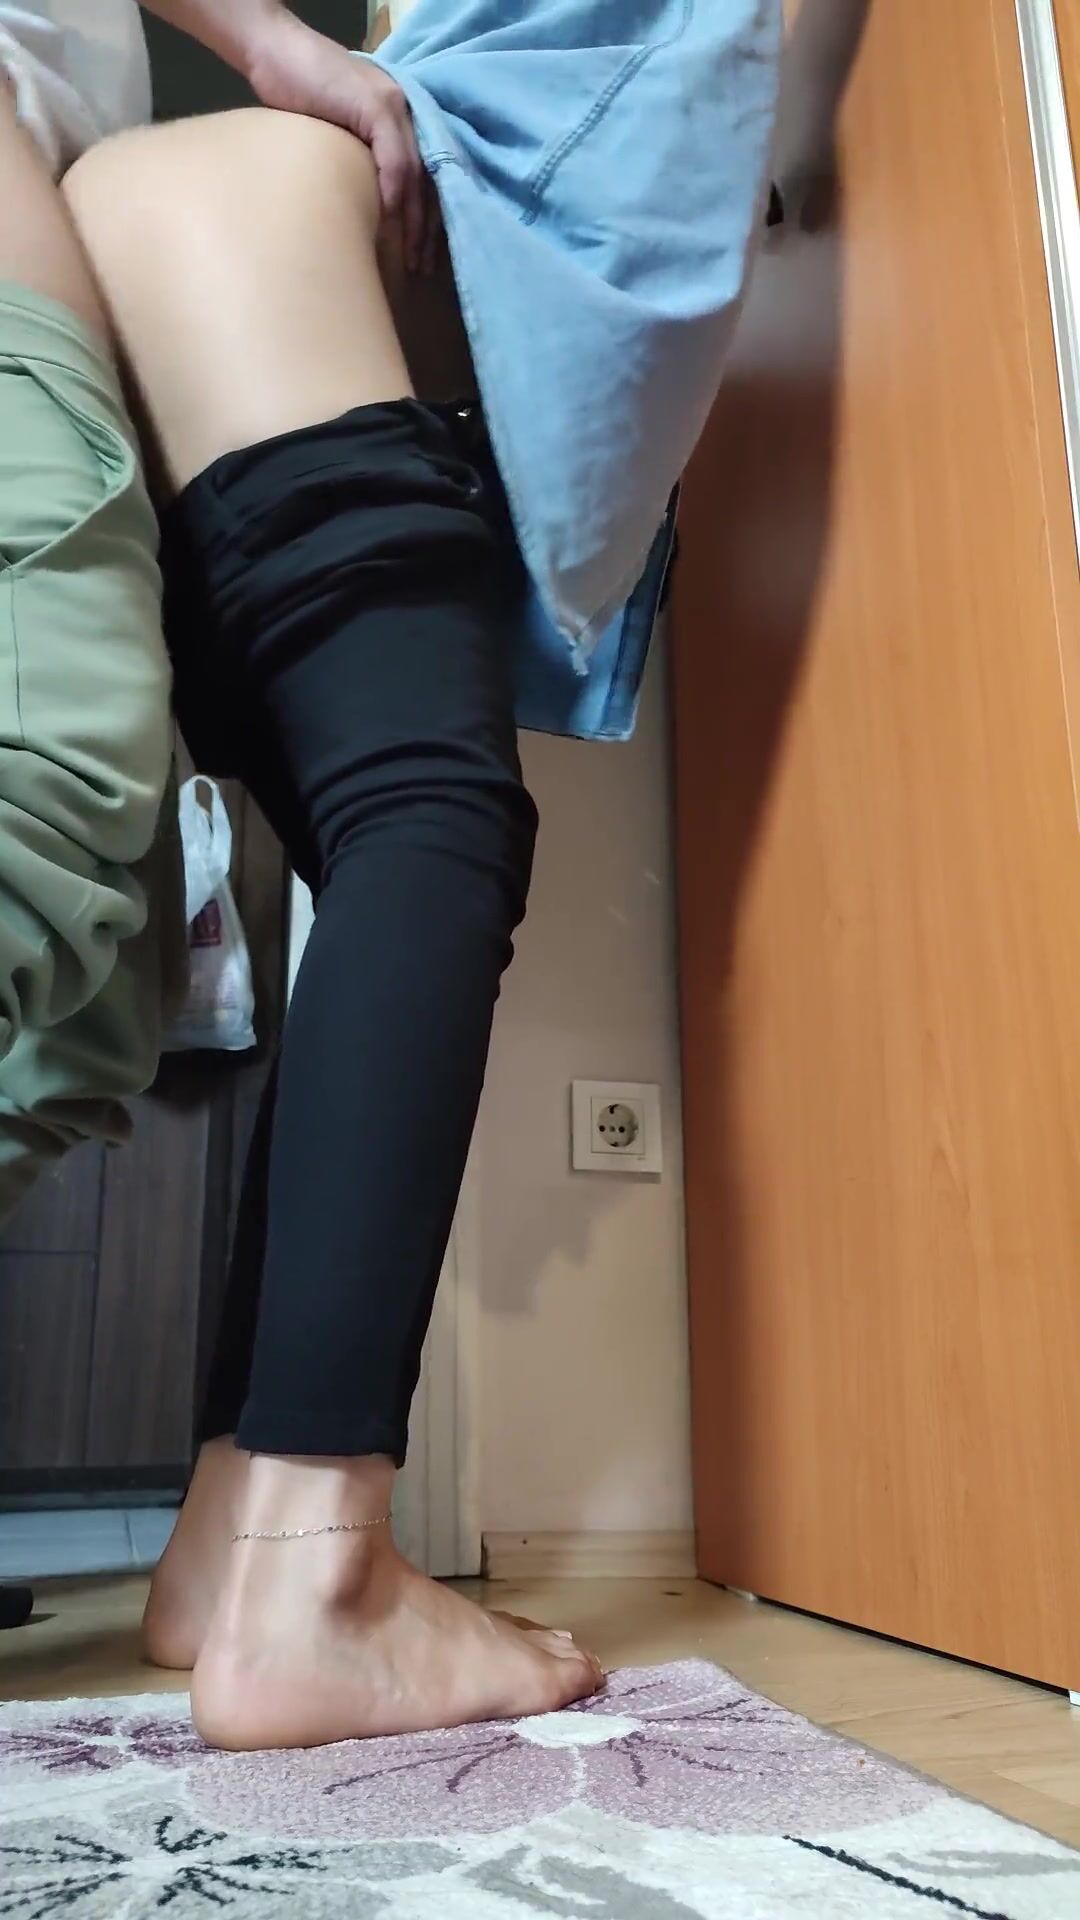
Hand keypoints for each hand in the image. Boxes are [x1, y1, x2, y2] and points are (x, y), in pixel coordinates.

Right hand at [245, 9, 433, 270]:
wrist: (273, 50)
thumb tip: (364, 207)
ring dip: (415, 219)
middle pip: (427, 180)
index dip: (424, 219)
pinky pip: (394, 158)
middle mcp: (404, 111)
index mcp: (398, 119)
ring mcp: (393, 106)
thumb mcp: (334, 133)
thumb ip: (356, 159)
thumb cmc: (295, 92)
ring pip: (417, 173)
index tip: (420, 256)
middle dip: (426, 228)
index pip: (423, 177)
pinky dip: (395, 191)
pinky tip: (392, 221)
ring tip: (411, 256)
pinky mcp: (376, 105)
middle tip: (421, 268)